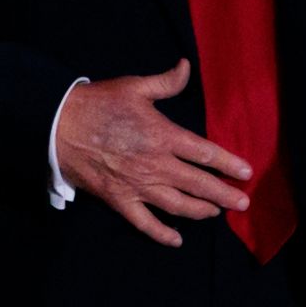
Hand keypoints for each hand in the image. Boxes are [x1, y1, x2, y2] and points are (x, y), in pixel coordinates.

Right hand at [55, 67, 258, 245]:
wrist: (59, 125)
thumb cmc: (98, 103)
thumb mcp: (135, 87)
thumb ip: (166, 82)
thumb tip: (186, 67)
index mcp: (163, 136)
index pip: (205, 153)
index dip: (228, 163)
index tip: (246, 172)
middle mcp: (155, 165)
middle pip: (198, 184)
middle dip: (224, 194)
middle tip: (242, 202)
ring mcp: (138, 185)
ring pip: (178, 205)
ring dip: (201, 211)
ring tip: (216, 213)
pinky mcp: (119, 199)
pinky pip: (145, 223)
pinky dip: (162, 233)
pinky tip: (177, 239)